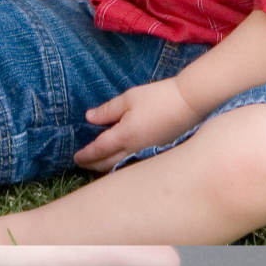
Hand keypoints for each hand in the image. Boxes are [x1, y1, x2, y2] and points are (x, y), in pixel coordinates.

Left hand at [73, 78, 201, 172]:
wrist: (189, 103)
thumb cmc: (158, 97)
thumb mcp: (129, 98)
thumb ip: (108, 110)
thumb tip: (89, 118)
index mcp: (124, 136)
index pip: (98, 150)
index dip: (85, 155)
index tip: (75, 157)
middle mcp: (134, 151)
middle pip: (107, 164)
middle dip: (93, 165)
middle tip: (83, 163)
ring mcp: (146, 154)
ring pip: (120, 167)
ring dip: (106, 168)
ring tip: (98, 165)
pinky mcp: (157, 154)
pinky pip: (133, 165)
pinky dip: (121, 166)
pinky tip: (120, 161)